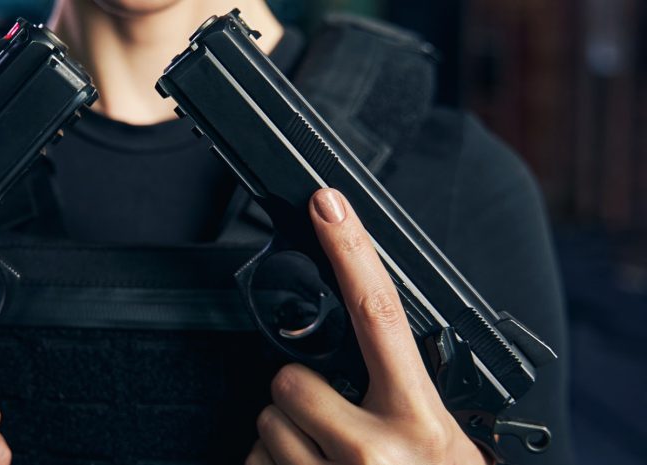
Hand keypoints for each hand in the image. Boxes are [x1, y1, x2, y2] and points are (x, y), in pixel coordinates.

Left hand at [247, 189, 491, 464]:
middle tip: (336, 425)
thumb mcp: (441, 440)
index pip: (381, 314)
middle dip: (301, 396)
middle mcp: (375, 451)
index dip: (350, 250)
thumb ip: (404, 391)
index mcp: (420, 420)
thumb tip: (364, 344)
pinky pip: (251, 464)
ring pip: (265, 424)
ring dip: (287, 441)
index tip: (326, 202)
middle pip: (287, 380)